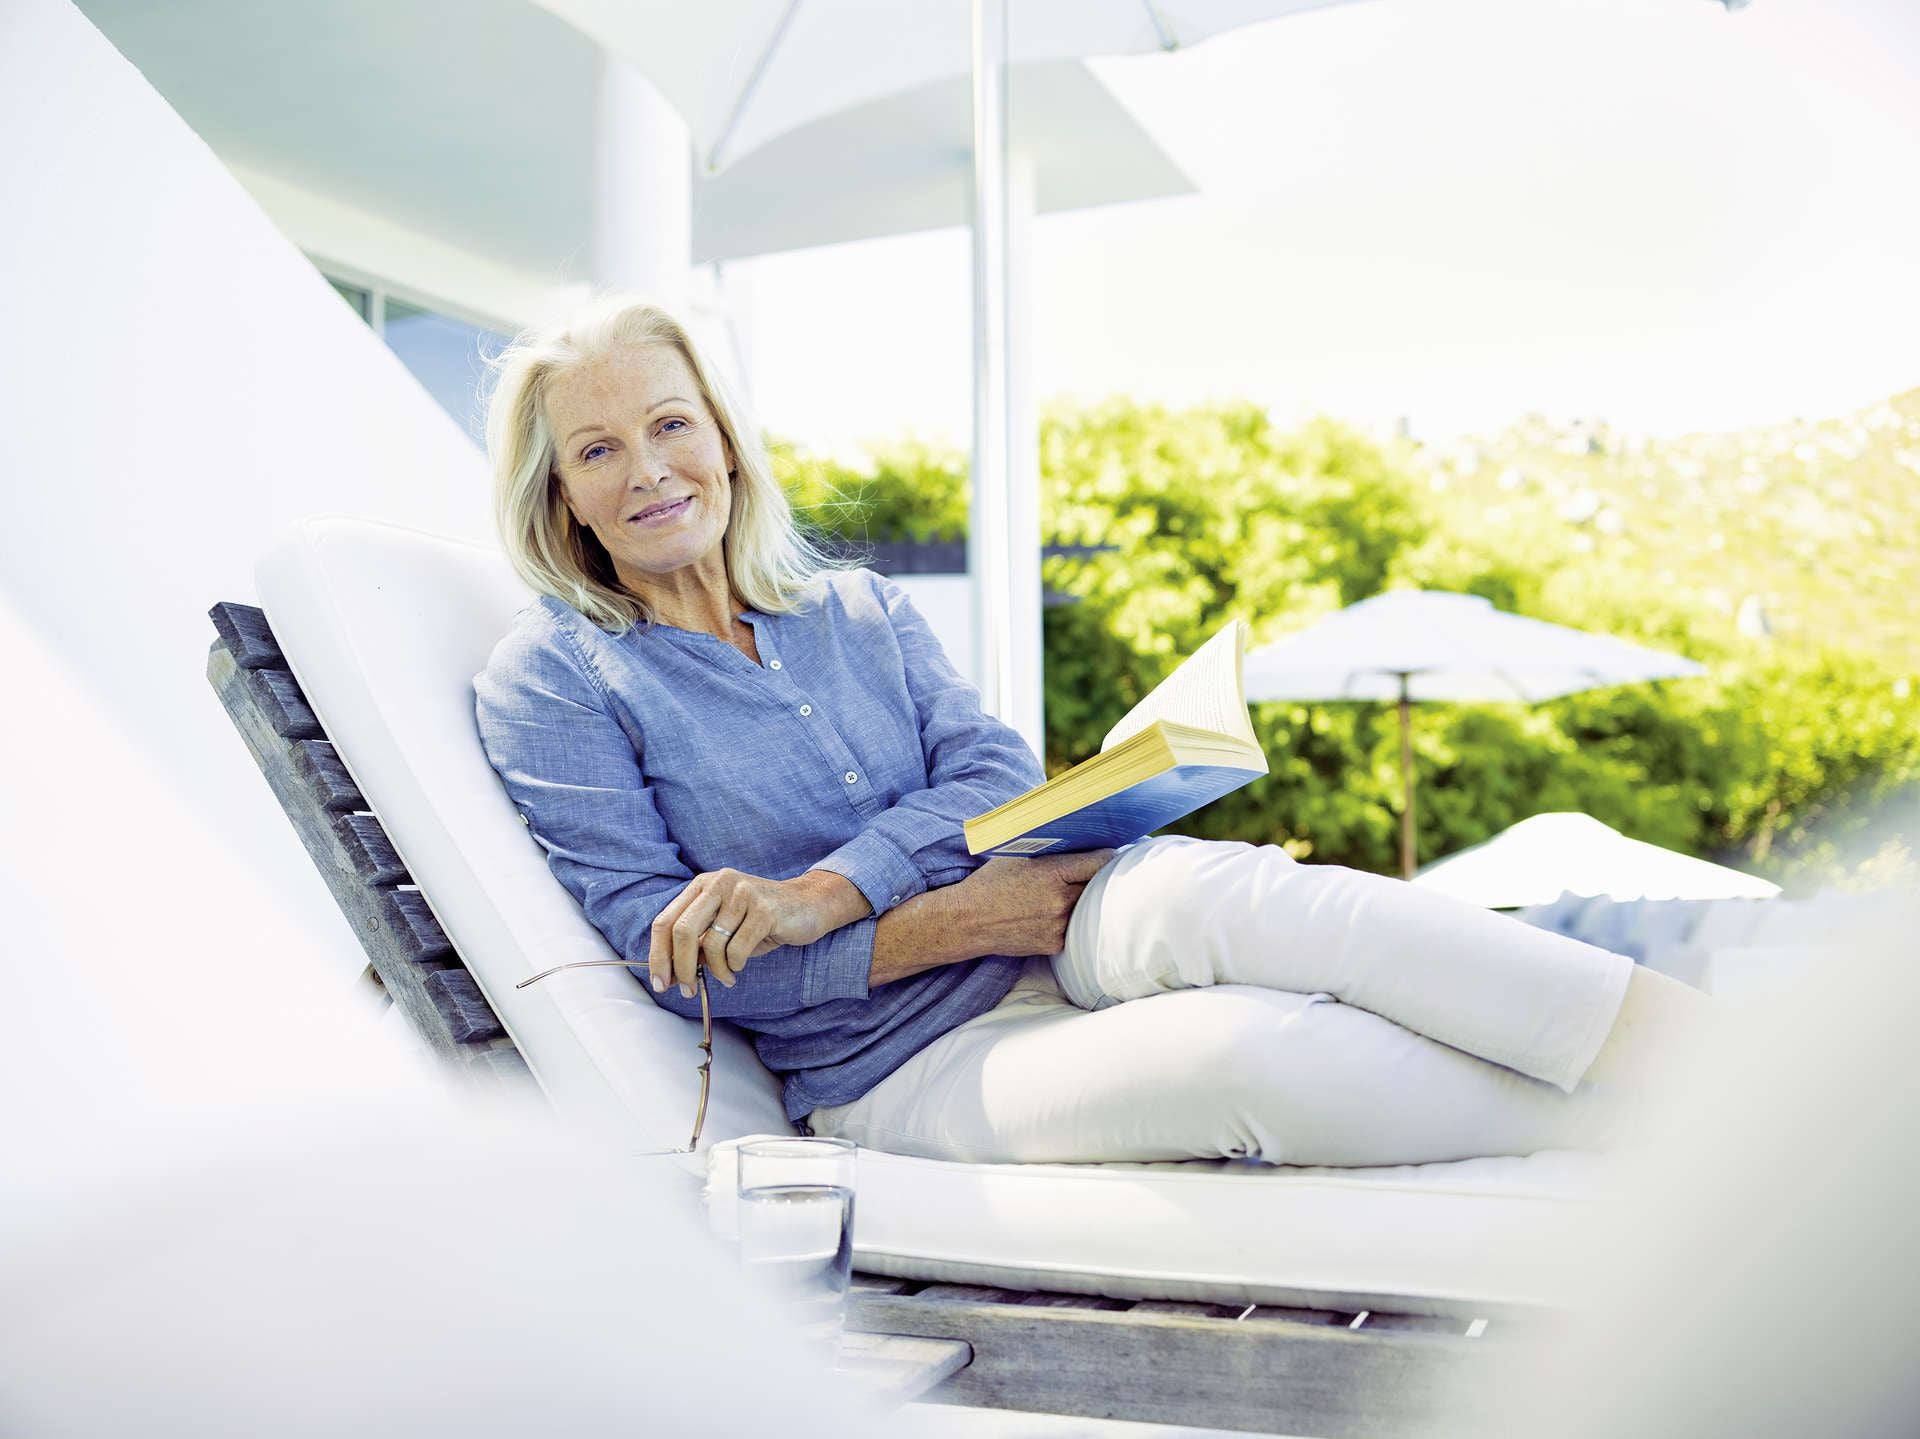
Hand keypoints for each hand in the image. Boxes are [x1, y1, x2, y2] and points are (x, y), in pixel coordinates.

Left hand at [648, 869, 852, 996]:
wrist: (809, 905)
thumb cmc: (761, 920)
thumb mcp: (724, 927)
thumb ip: (698, 942)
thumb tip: (669, 974)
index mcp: (702, 885)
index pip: (665, 920)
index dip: (658, 955)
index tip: (660, 983)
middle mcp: (719, 883)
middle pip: (682, 931)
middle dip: (680, 968)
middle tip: (687, 990)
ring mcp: (742, 893)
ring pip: (711, 945)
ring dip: (715, 971)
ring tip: (726, 977)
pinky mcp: (764, 910)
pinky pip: (737, 950)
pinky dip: (735, 967)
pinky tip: (740, 968)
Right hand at [950, 849, 1117, 958]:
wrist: (968, 921)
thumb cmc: (990, 883)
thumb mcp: (1018, 855)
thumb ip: (1051, 851)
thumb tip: (1080, 842)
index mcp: (1052, 873)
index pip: (1099, 863)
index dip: (1106, 857)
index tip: (1108, 856)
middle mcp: (1060, 901)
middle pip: (1097, 886)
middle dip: (1094, 879)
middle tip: (1091, 873)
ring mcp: (1058, 925)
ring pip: (1085, 909)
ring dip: (1082, 901)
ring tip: (1065, 894)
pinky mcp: (1054, 944)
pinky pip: (1072, 928)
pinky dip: (1067, 920)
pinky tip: (1050, 913)